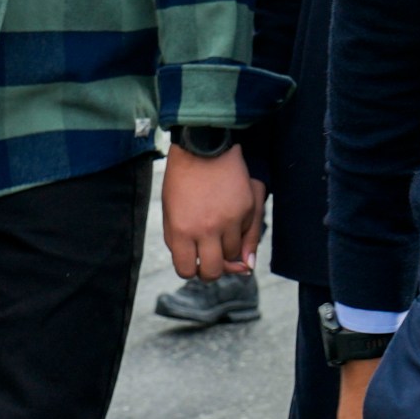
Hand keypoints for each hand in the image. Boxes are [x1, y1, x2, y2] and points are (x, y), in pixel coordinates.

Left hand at [160, 142, 258, 280]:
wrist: (202, 146)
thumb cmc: (182, 180)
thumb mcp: (172, 212)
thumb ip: (184, 243)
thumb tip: (201, 264)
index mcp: (181, 230)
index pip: (185, 270)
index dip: (189, 268)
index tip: (191, 259)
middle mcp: (206, 229)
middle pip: (213, 271)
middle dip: (212, 269)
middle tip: (210, 256)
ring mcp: (229, 220)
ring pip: (234, 256)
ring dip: (227, 247)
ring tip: (218, 225)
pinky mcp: (247, 210)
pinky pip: (247, 234)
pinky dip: (240, 231)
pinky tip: (229, 213)